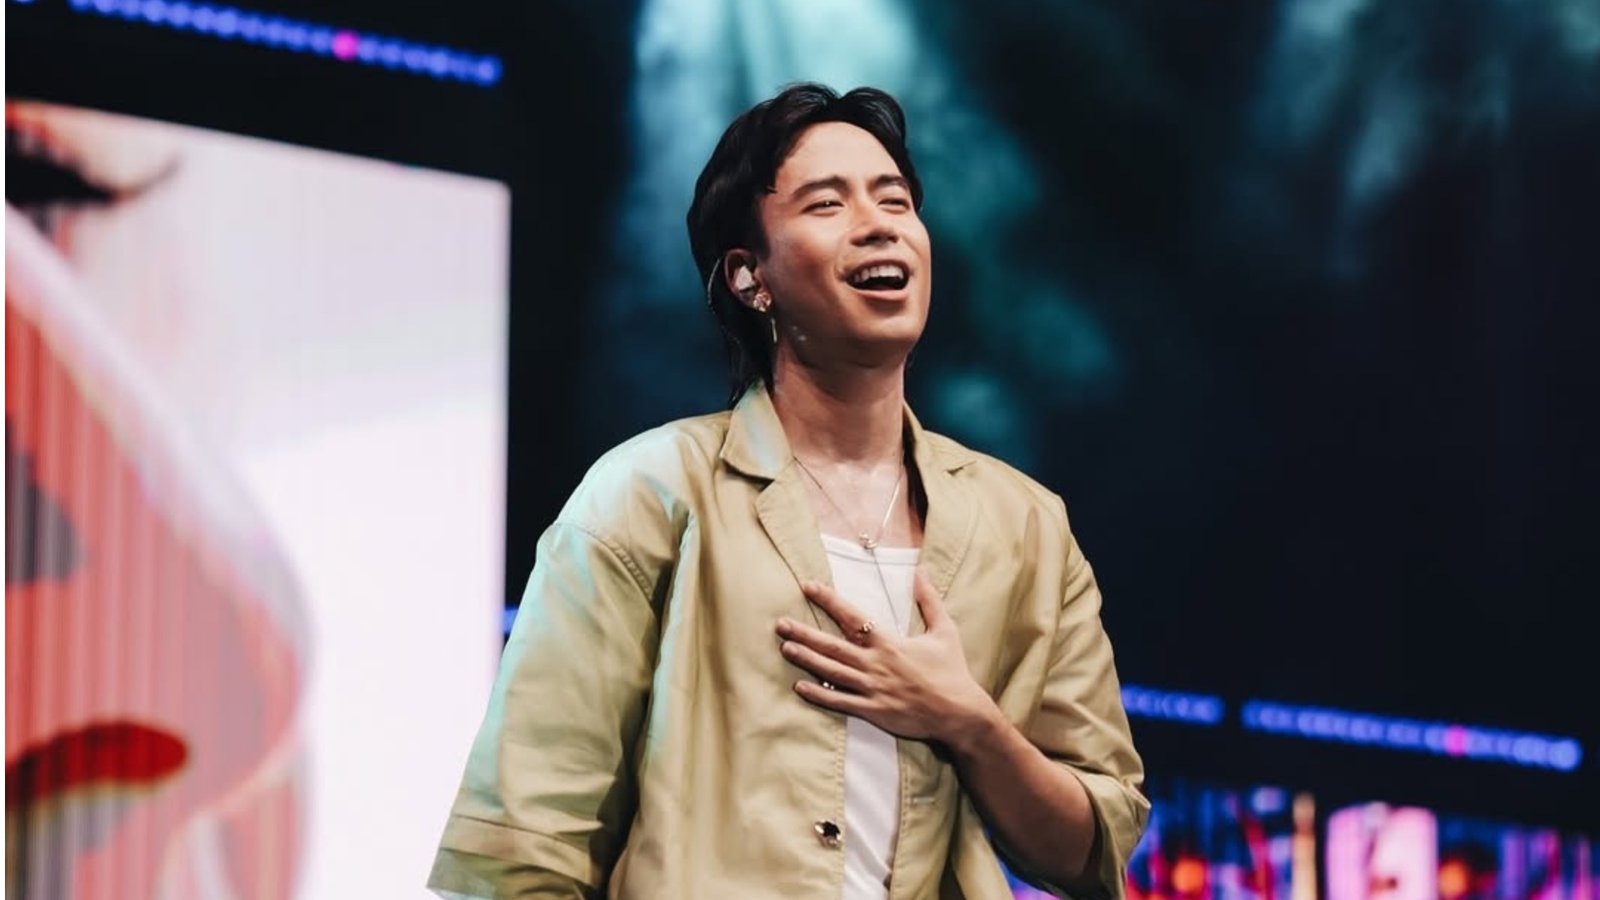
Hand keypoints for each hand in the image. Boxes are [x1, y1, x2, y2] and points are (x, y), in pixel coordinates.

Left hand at [775, 571, 998, 745]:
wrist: (960, 712)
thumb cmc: (952, 671)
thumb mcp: (945, 630)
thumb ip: (929, 600)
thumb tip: (922, 570)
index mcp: (890, 642)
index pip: (852, 616)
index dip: (828, 600)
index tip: (807, 586)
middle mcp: (876, 664)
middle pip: (833, 644)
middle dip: (804, 632)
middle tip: (780, 623)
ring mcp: (872, 689)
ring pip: (832, 672)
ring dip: (806, 659)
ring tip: (785, 648)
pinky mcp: (873, 711)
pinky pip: (840, 702)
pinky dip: (819, 695)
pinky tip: (800, 687)